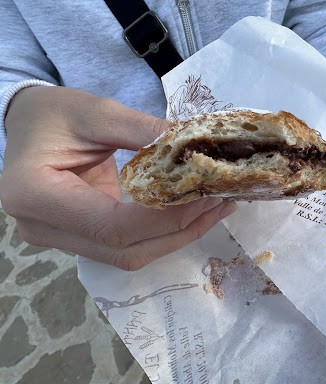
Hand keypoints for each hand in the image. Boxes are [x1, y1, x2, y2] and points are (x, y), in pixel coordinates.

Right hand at [0, 86, 236, 270]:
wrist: (29, 125)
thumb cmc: (53, 114)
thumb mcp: (97, 112)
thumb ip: (144, 131)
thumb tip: (194, 147)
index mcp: (36, 195)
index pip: (113, 225)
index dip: (164, 217)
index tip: (204, 193)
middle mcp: (44, 228)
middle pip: (125, 250)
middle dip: (179, 229)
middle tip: (220, 201)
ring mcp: (62, 239)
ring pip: (130, 255)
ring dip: (176, 235)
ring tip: (214, 208)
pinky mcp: (81, 238)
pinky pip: (127, 246)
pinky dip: (161, 232)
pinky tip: (191, 212)